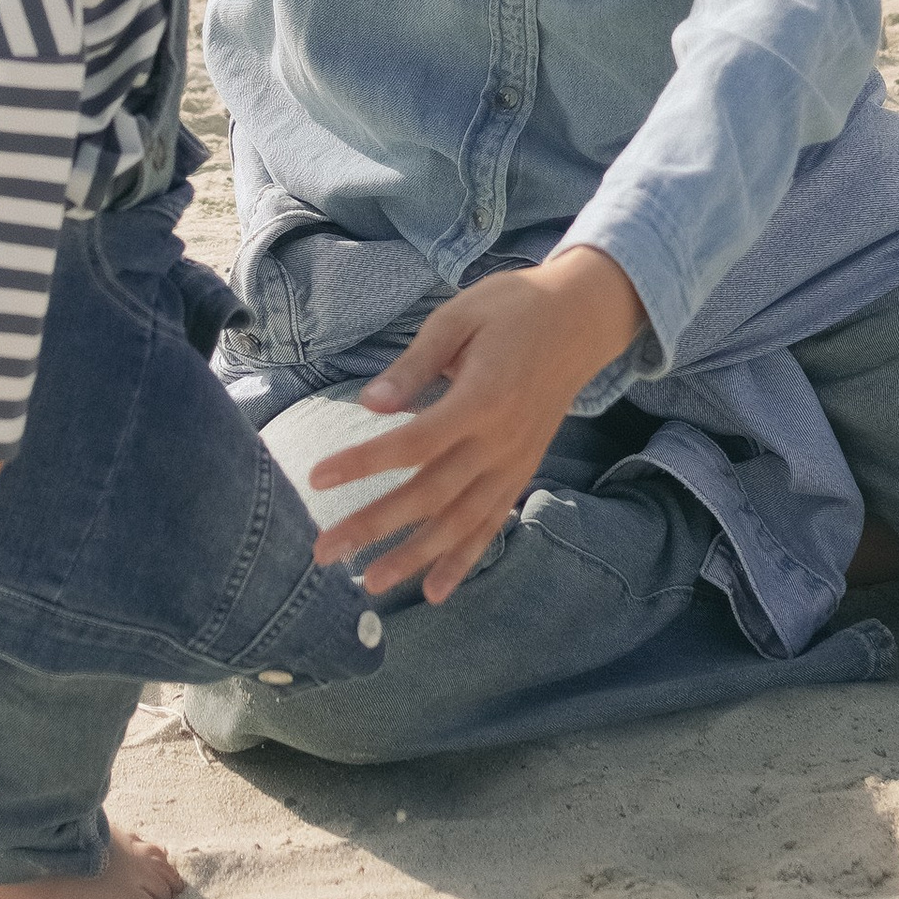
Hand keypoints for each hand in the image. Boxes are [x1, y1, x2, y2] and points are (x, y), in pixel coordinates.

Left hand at [307, 247, 645, 604]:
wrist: (582, 319)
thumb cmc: (513, 308)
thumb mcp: (459, 316)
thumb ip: (414, 365)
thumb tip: (369, 404)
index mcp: (482, 397)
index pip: (414, 442)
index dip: (363, 463)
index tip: (317, 478)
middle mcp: (501, 440)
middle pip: (431, 494)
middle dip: (375, 525)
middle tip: (324, 551)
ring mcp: (515, 462)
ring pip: (461, 521)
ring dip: (415, 557)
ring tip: (371, 584)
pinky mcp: (522, 471)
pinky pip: (492, 523)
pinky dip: (465, 558)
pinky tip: (435, 589)